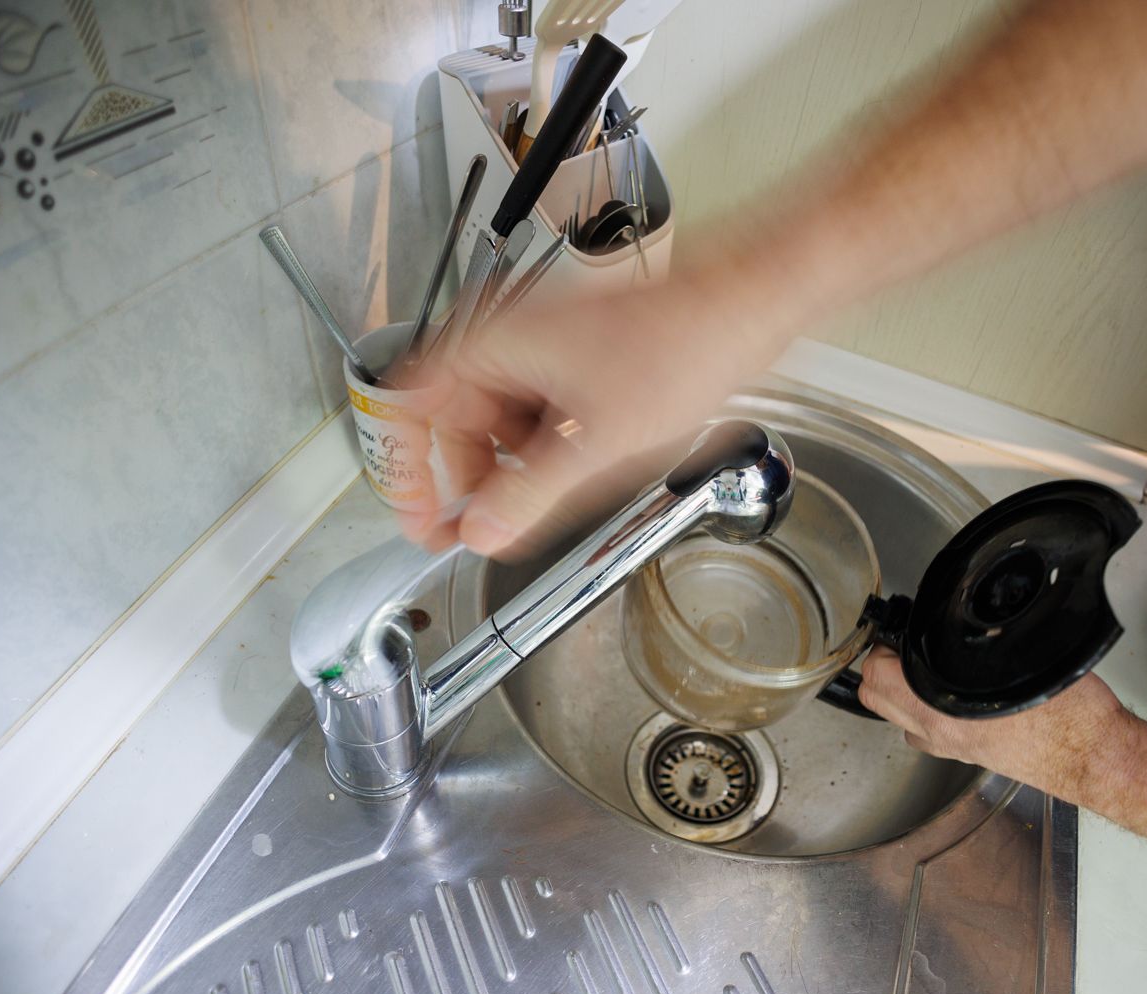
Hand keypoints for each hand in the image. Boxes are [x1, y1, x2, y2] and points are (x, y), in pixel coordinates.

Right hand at [398, 248, 799, 556]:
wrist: (740, 308)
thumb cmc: (678, 346)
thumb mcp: (594, 444)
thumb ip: (529, 496)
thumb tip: (480, 531)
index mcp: (492, 344)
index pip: (409, 408)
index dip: (406, 469)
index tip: (417, 516)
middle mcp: (508, 340)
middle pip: (456, 421)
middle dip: (467, 479)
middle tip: (477, 530)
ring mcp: (543, 348)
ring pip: (501, 422)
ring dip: (511, 469)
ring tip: (539, 507)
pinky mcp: (575, 360)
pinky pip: (539, 414)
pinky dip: (545, 451)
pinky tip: (574, 476)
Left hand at [855, 647, 1142, 804]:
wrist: (1092, 754)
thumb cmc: (1067, 713)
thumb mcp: (1020, 654)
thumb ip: (977, 640)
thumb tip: (956, 618)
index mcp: (941, 710)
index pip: (876, 675)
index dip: (881, 645)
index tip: (896, 630)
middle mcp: (937, 733)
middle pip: (875, 698)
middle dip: (882, 667)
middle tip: (903, 644)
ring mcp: (949, 748)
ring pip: (896, 718)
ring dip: (900, 690)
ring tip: (923, 666)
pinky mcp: (965, 754)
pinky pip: (923, 731)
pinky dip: (923, 710)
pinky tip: (947, 692)